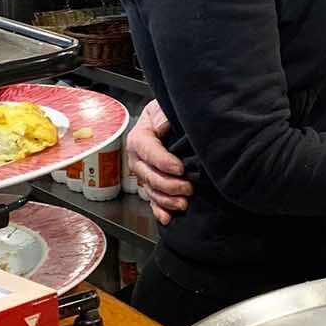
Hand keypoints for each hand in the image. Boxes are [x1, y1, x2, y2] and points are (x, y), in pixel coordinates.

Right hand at [126, 100, 190, 224]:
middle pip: (148, 175)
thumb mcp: (163, 107)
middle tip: (188, 188)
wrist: (167, 120)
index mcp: (138, 138)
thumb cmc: (165, 112)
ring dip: (166, 200)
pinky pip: (153, 201)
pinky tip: (167, 218)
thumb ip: (163, 116)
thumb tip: (164, 125)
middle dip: (168, 185)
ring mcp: (144, 174)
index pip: (148, 151)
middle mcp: (137, 158)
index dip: (163, 161)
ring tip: (183, 203)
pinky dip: (160, 211)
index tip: (180, 168)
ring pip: (151, 191)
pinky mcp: (152, 184)